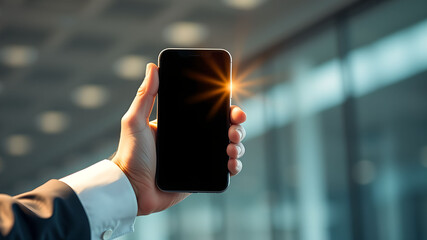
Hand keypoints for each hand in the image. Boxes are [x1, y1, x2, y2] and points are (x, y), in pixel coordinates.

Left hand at [112, 63, 245, 215]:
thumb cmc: (130, 155)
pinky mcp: (202, 176)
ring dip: (238, 144)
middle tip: (235, 126)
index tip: (233, 106)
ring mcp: (200, 157)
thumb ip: (144, 95)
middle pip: (225, 127)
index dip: (225, 108)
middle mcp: (193, 139)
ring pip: (229, 146)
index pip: (209, 111)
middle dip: (236, 125)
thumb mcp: (135, 121)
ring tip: (232, 146)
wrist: (131, 189)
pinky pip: (224, 170)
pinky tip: (232, 164)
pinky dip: (235, 166)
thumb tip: (152, 67)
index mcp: (182, 124)